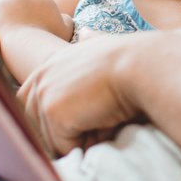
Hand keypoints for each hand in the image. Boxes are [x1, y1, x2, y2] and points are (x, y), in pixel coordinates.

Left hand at [0, 0, 72, 40]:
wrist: (29, 43)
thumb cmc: (48, 41)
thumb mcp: (66, 31)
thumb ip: (67, 21)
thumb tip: (63, 16)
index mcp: (46, 1)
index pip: (37, 11)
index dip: (34, 24)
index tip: (33, 35)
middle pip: (22, 8)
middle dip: (20, 20)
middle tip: (21, 37)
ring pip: (7, 10)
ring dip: (7, 19)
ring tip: (10, 36)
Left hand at [17, 33, 151, 155]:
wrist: (141, 67)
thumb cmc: (129, 61)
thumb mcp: (102, 48)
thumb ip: (88, 45)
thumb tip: (85, 32)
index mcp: (47, 66)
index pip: (39, 110)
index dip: (67, 119)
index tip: (91, 109)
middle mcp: (39, 78)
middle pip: (45, 129)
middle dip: (74, 132)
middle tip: (101, 111)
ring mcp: (43, 95)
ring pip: (57, 141)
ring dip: (84, 138)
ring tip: (105, 114)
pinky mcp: (53, 112)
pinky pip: (67, 148)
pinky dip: (88, 144)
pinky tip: (104, 122)